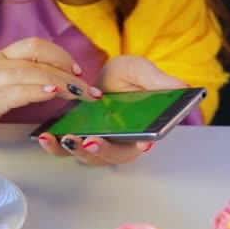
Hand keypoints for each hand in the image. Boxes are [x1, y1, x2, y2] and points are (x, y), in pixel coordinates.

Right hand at [0, 37, 102, 142]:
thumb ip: (9, 88)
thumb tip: (39, 93)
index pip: (33, 47)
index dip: (59, 56)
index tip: (77, 72)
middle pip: (37, 55)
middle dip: (68, 69)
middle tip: (90, 88)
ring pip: (30, 71)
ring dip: (61, 81)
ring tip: (82, 92)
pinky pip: (12, 92)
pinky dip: (35, 90)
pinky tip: (52, 93)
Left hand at [38, 55, 187, 165]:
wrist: (104, 76)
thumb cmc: (127, 77)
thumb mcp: (141, 72)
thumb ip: (159, 81)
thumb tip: (184, 88)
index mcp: (140, 130)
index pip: (144, 143)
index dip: (143, 145)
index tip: (143, 144)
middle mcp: (120, 142)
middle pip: (114, 156)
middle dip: (103, 151)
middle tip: (92, 141)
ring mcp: (97, 142)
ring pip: (89, 156)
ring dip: (77, 151)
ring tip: (66, 138)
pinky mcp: (76, 138)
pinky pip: (66, 149)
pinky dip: (55, 146)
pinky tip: (45, 136)